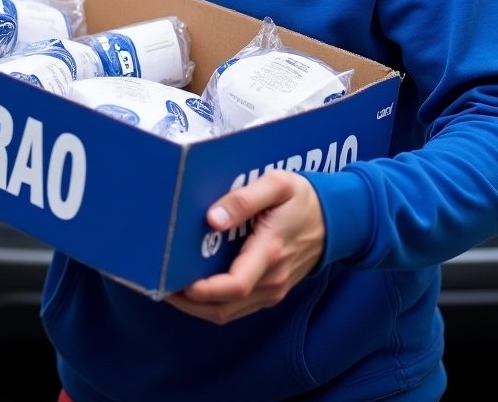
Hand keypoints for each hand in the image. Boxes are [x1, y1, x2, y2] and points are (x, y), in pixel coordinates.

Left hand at [165, 169, 324, 323]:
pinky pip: (238, 307)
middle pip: (224, 307)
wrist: (338, 218)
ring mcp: (273, 290)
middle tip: (159, 284)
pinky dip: (214, 302)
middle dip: (188, 302)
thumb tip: (212, 218)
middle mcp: (272, 280)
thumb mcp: (277, 185)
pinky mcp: (272, 290)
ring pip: (229, 312)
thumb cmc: (304, 198)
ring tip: (170, 286)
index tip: (174, 281)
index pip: (233, 286)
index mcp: (270, 253)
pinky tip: (195, 286)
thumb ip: (244, 200)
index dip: (201, 290)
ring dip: (197, 306)